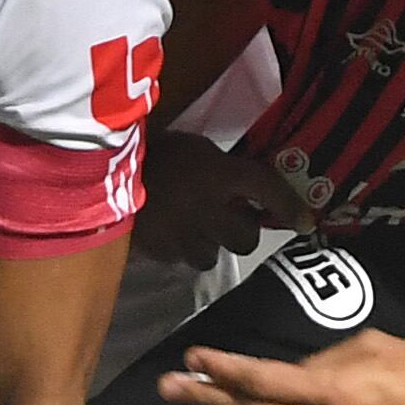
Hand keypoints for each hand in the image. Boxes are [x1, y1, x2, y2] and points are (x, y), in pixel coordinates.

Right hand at [132, 133, 315, 270]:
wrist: (99, 169)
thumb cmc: (152, 149)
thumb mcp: (193, 145)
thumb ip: (220, 166)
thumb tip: (244, 188)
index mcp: (218, 172)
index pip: (266, 187)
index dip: (290, 206)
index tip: (306, 223)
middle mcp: (209, 207)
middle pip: (245, 238)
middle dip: (241, 231)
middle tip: (230, 219)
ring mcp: (184, 234)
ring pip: (212, 255)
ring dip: (209, 244)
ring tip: (195, 230)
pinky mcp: (160, 250)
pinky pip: (180, 258)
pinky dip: (180, 249)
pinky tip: (170, 233)